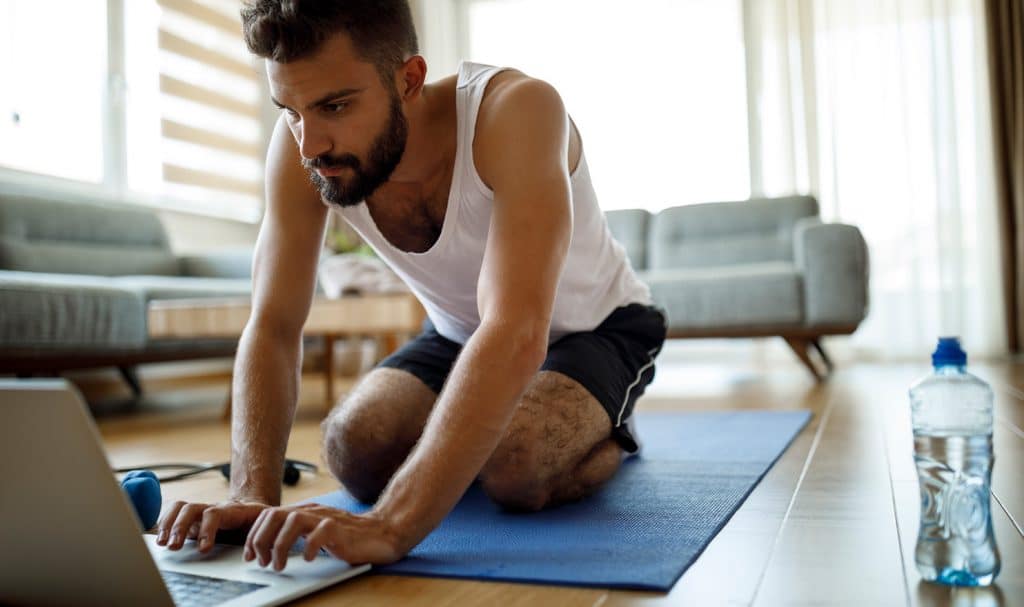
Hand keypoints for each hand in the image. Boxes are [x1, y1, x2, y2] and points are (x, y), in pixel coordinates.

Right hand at [156, 498, 268, 552]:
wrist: (252, 509)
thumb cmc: (257, 519)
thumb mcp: (263, 523)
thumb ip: (259, 532)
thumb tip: (258, 548)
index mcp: (231, 510)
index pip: (215, 514)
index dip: (207, 529)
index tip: (203, 549)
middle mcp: (212, 508)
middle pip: (192, 508)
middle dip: (180, 527)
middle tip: (174, 546)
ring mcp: (200, 513)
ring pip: (180, 508)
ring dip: (168, 524)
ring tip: (162, 543)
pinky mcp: (191, 520)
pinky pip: (174, 514)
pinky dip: (163, 523)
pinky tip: (158, 536)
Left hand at [244, 503, 402, 570]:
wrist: (382, 532)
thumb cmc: (350, 536)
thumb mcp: (317, 532)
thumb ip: (298, 533)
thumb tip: (269, 549)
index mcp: (304, 512)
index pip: (269, 515)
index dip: (254, 535)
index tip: (250, 556)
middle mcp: (312, 511)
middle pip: (275, 515)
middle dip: (261, 540)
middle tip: (263, 562)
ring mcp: (326, 518)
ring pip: (293, 521)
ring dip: (280, 545)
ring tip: (281, 565)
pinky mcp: (340, 529)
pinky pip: (320, 533)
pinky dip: (309, 547)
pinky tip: (309, 560)